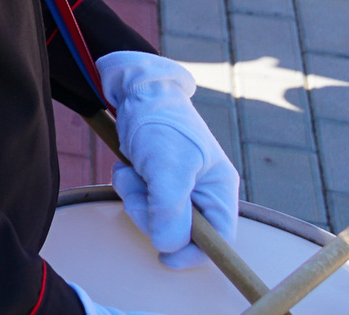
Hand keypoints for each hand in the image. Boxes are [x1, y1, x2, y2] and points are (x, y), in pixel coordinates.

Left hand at [101, 49, 241, 271]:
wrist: (133, 90)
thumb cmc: (160, 120)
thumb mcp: (168, 164)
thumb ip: (170, 207)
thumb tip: (169, 246)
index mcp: (219, 189)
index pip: (218, 238)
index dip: (194, 254)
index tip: (166, 258)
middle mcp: (202, 192)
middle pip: (180, 232)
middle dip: (152, 214)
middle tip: (139, 188)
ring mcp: (179, 189)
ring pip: (155, 218)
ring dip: (136, 198)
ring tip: (134, 172)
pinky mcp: (156, 183)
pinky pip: (140, 202)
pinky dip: (129, 188)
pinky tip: (129, 168)